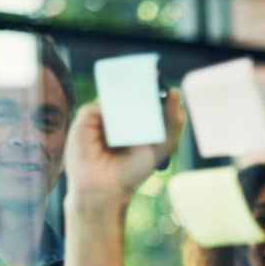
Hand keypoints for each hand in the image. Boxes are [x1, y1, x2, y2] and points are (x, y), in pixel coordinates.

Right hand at [64, 89, 185, 207]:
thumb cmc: (135, 168)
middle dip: (143, 85)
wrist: (106, 185)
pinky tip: (121, 113)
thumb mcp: (163, 144)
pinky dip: (112, 104)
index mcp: (141, 116)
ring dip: (129, 93)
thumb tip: (176, 92)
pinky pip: (101, 102)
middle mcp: (122, 112)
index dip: (157, 87)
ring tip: (140, 97)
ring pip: (117, 93)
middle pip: (134, 88)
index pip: (150, 94)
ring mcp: (105, 112)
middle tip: (153, 80)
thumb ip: (173, 120)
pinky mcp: (88, 116)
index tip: (164, 82)